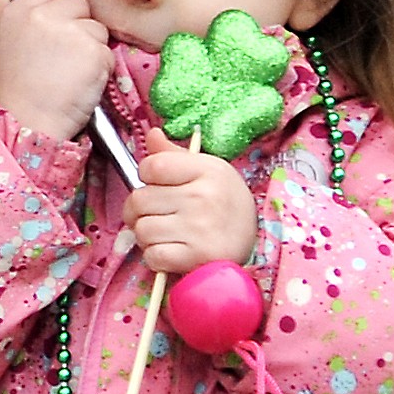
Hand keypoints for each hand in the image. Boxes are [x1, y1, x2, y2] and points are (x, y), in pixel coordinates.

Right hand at [0, 0, 112, 140]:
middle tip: (62, 58)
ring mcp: (70, 31)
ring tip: (70, 74)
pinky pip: (107, 53)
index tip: (53, 31)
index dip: (58, 9)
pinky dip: (100, 70)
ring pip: (97, 29)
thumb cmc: (14, 90)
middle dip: (78, 28)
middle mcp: (43, 14)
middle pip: (79, 5)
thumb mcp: (1, 46)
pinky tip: (80, 84)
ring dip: (91, 50)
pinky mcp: (93, 50)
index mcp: (19, 10)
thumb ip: (5, 14)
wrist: (28, 121)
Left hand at [123, 128, 257, 272]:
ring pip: (142, 230)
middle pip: (139, 200)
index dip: (146, 176)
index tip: (157, 185)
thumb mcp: (205, 170)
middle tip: (156, 214)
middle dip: (140, 210)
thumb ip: (173, 155)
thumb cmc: (223, 202)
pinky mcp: (197, 257)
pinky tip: (171, 251)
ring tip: (166, 234)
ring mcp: (199, 228)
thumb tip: (151, 134)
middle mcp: (203, 196)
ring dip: (147, 236)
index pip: (151, 166)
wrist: (254, 243)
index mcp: (206, 169)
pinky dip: (156, 258)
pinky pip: (152, 256)